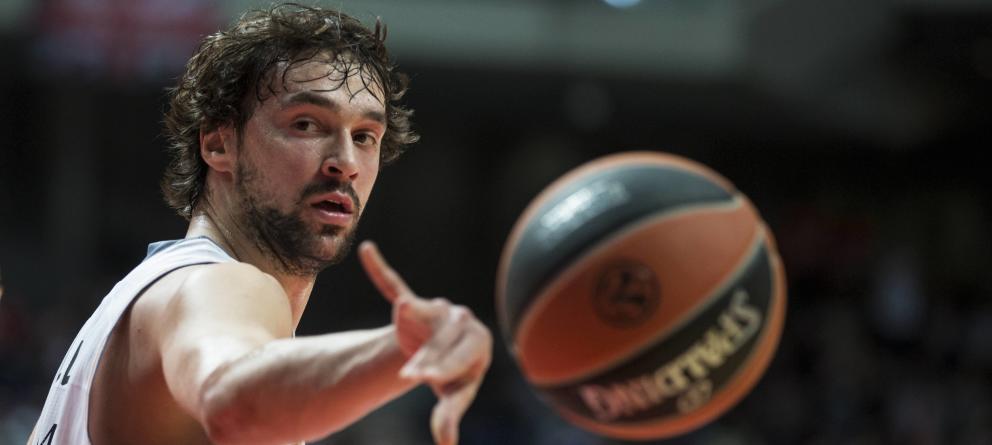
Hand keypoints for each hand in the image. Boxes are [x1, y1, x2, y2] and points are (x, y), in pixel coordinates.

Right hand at [358, 241, 492, 444]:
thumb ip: (449, 415)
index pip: (461, 356)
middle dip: (426, 357)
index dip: (444, 367)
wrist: (446, 350)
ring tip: (402, 310)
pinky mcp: (411, 303)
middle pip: (440, 340)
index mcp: (478, 342)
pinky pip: (393, 284)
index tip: (425, 377)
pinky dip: (381, 271)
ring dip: (410, 314)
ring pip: (418, 312)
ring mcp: (434, 308)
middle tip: (409, 376)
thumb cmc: (458, 375)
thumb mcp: (455, 395)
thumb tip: (447, 444)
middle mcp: (460, 319)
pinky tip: (367, 251)